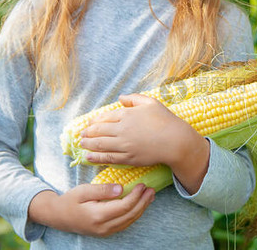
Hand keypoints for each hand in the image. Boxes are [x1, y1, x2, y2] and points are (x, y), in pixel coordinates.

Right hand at [28, 183, 154, 236]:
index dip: (135, 196)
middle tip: (151, 190)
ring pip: (129, 221)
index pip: (123, 206)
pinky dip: (134, 214)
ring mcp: (105, 231)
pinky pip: (124, 223)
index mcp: (98, 215)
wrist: (58, 217)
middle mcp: (103, 227)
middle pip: (130, 215)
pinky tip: (139, 205)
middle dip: (143, 202)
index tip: (142, 185)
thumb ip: (102, 189)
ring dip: (141, 208)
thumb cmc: (70, 201)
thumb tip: (121, 188)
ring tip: (149, 196)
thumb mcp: (83, 190)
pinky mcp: (106, 232)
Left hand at [79, 94, 206, 167]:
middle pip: (98, 131)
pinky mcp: (128, 158)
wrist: (176, 141)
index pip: (104, 117)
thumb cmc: (165, 120)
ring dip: (88, 144)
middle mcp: (122, 129)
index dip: (94, 121)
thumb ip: (134, 99)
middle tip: (81, 134)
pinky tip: (89, 157)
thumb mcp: (151, 103)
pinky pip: (108, 158)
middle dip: (87, 132)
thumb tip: (120, 98)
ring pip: (100, 144)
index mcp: (127, 114)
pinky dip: (96, 157)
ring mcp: (124, 145)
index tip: (89, 124)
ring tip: (81, 144)